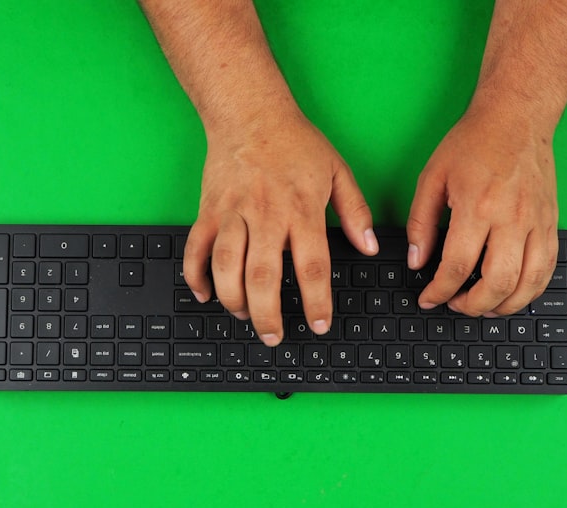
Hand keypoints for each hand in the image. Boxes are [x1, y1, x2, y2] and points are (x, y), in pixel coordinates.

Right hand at [183, 111, 378, 345]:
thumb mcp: (337, 171)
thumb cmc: (295, 142)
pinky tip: (206, 294)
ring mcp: (233, 214)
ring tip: (245, 316)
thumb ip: (355, 212)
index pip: (311, 266)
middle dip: (268, 315)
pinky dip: (196, 276)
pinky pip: (196, 249)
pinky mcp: (209, 210)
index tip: (318, 325)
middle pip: (263, 277)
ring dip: (233, 300)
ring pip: (226, 267)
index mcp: (301, 209)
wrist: (249, 112)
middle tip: (274, 337)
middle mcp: (265, 215)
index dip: (316, 301)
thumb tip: (370, 248)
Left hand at [406, 104, 558, 316]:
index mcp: (478, 206)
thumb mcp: (432, 177)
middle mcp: (512, 217)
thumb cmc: (474, 142)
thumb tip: (417, 261)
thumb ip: (421, 223)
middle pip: (497, 283)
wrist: (517, 115)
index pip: (456, 267)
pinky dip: (531, 290)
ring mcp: (537, 222)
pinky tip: (512, 293)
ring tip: (482, 306)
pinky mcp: (551, 222)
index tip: (428, 299)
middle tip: (455, 305)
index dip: (438, 292)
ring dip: (504, 306)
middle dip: (472, 306)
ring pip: (529, 283)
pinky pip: (548, 269)